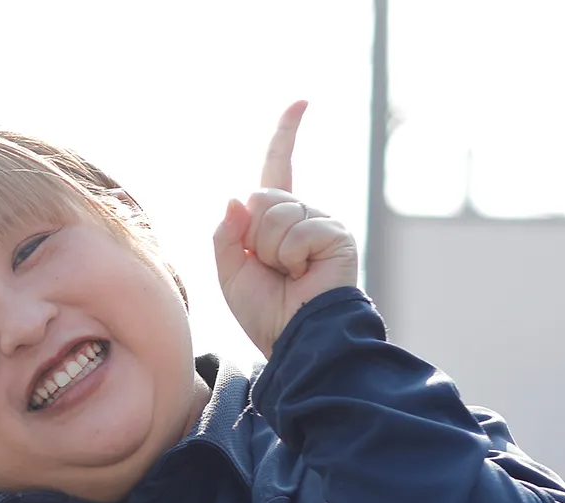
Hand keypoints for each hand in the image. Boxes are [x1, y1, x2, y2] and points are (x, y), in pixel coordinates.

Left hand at [211, 100, 360, 357]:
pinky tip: (303, 273)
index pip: (280, 166)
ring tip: (287, 274)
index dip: (288, 134)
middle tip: (270, 269)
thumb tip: (238, 197)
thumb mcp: (230, 271)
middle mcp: (304, 214)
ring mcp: (322, 222)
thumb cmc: (265, 311)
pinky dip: (289, 256)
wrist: (294, 338)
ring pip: (274, 213)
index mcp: (278, 219)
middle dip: (252, 236)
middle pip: (260, 197)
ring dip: (269, 249)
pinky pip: (296, 230)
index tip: (302, 102)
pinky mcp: (337, 234)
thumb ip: (227, 234)